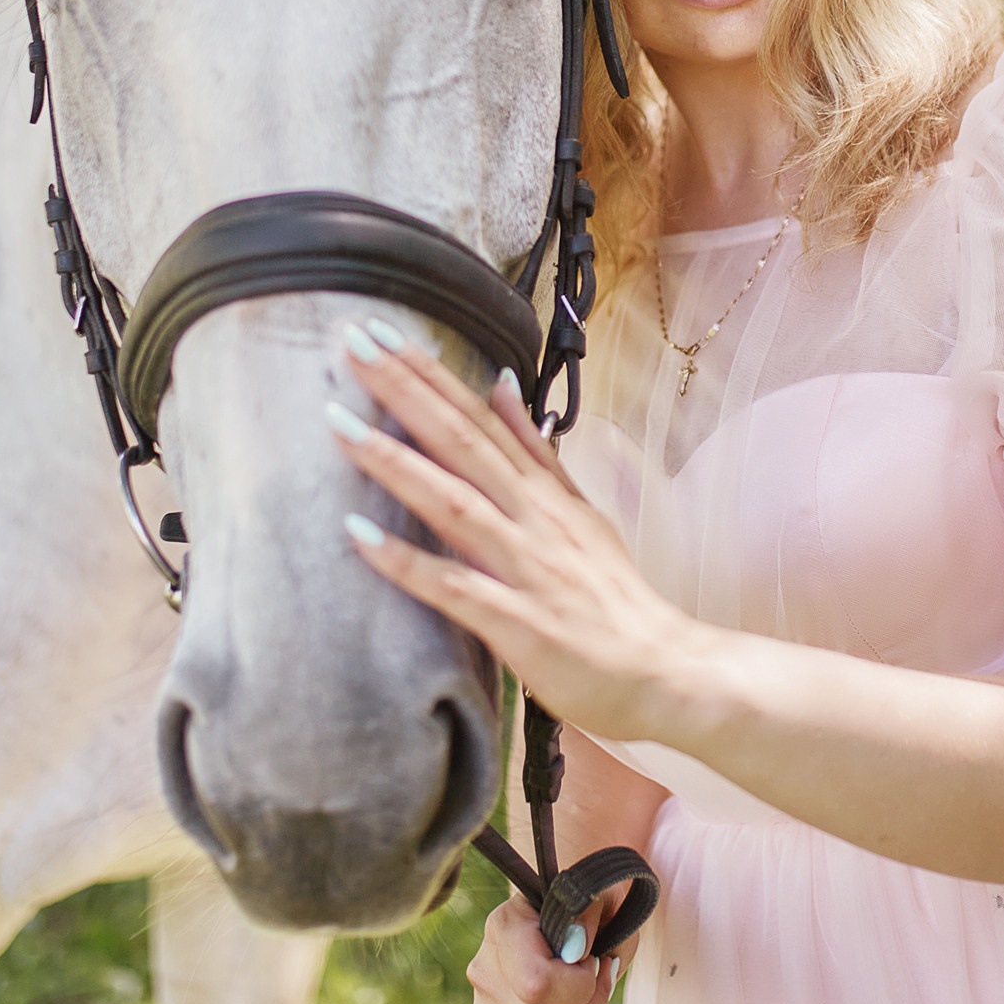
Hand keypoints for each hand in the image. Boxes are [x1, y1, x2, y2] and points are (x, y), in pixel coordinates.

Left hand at [331, 323, 702, 741]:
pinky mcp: (518, 624)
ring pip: (451, 504)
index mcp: (542, 492)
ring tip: (337, 426)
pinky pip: (453, 588)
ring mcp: (525, 568)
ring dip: (393, 462)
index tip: (381, 330)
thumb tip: (501, 384)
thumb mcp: (581, 511)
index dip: (430, 373)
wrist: (666, 672)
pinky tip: (357, 536)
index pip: (479, 418)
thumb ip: (536, 452)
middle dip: (404, 391)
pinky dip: (406, 562)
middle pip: (461, 442)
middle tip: (352, 343)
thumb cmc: (616, 599)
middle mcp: (532, 518)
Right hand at [468, 893, 620, 1003]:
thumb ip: (589, 912)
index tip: (593, 960)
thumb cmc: (586, 911)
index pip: (537, 985)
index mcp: (503, 930)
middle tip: (599, 985)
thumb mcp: (597, 896)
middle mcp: (485, 977)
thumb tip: (577, 948)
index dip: (582, 985)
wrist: (562, 923)